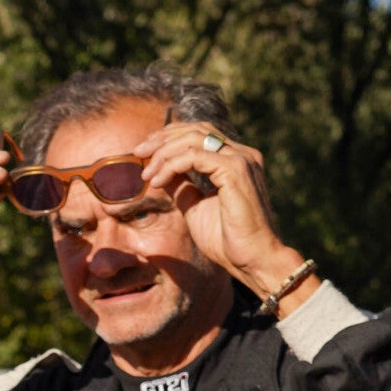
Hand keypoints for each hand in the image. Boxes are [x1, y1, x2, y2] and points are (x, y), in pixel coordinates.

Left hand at [135, 124, 316, 312]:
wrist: (252, 261)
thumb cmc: (227, 241)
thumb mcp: (196, 208)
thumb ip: (182, 187)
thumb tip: (162, 172)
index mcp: (235, 159)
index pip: (200, 133)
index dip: (170, 138)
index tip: (145, 153)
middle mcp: (241, 153)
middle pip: (196, 129)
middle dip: (163, 138)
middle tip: (138, 151)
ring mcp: (241, 159)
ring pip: (193, 139)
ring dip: (163, 152)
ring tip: (146, 173)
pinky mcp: (235, 170)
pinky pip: (194, 157)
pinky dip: (172, 166)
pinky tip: (158, 182)